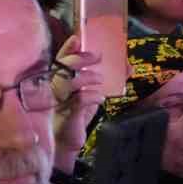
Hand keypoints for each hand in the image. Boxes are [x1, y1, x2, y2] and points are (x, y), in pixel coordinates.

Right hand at [51, 34, 104, 170]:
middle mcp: (53, 89)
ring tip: (101, 79)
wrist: (66, 145)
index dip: (67, 49)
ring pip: (67, 82)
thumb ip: (107, 80)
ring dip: (87, 77)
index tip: (77, 38)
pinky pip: (78, 101)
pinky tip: (100, 97)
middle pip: (62, 67)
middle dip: (80, 58)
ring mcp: (57, 102)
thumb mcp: (92, 95)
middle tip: (98, 56)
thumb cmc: (76, 117)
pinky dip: (91, 96)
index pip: (59, 61)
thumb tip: (129, 66)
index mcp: (57, 81)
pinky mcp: (65, 115)